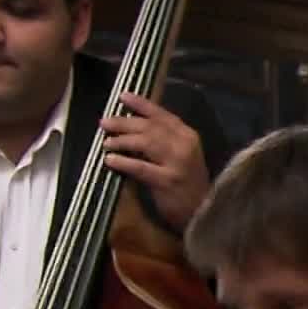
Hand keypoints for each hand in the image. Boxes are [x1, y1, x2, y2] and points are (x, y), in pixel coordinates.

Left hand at [101, 93, 209, 230]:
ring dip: (122, 140)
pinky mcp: (168, 181)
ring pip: (145, 143)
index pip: (162, 115)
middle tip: (105, 123)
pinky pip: (141, 167)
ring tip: (107, 142)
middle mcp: (185, 145)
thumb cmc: (188, 184)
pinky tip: (110, 160)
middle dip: (125, 122)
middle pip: (151, 127)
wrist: (202, 212)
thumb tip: (132, 126)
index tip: (122, 96)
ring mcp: (177, 163)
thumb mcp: (182, 156)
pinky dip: (124, 162)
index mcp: (188, 136)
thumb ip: (164, 140)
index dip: (141, 104)